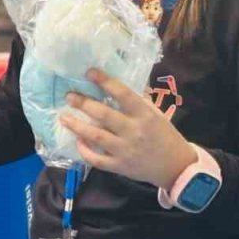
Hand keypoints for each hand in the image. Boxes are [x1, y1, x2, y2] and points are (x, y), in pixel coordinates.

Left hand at [59, 68, 196, 188]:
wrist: (175, 167)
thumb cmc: (164, 135)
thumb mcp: (156, 114)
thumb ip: (138, 101)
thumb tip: (116, 85)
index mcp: (144, 114)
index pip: (123, 94)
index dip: (105, 82)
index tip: (89, 72)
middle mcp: (133, 131)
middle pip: (104, 115)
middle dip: (84, 103)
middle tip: (69, 95)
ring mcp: (125, 150)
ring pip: (96, 136)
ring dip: (77, 126)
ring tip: (63, 117)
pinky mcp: (119, 166)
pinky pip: (97, 159)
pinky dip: (85, 151)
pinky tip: (77, 141)